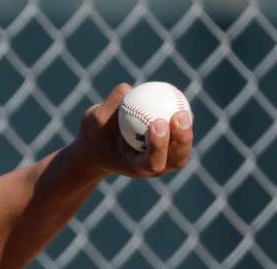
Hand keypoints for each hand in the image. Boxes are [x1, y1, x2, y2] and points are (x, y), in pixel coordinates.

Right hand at [72, 83, 193, 178]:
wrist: (99, 148)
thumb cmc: (94, 135)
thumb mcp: (93, 119)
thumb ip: (110, 106)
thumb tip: (128, 88)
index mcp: (135, 168)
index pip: (152, 162)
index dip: (159, 145)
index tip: (157, 122)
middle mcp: (154, 169)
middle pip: (177, 159)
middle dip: (182, 139)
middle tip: (179, 116)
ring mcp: (165, 160)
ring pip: (183, 148)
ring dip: (186, 130)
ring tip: (182, 111)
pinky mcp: (171, 148)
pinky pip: (180, 135)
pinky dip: (180, 121)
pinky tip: (179, 103)